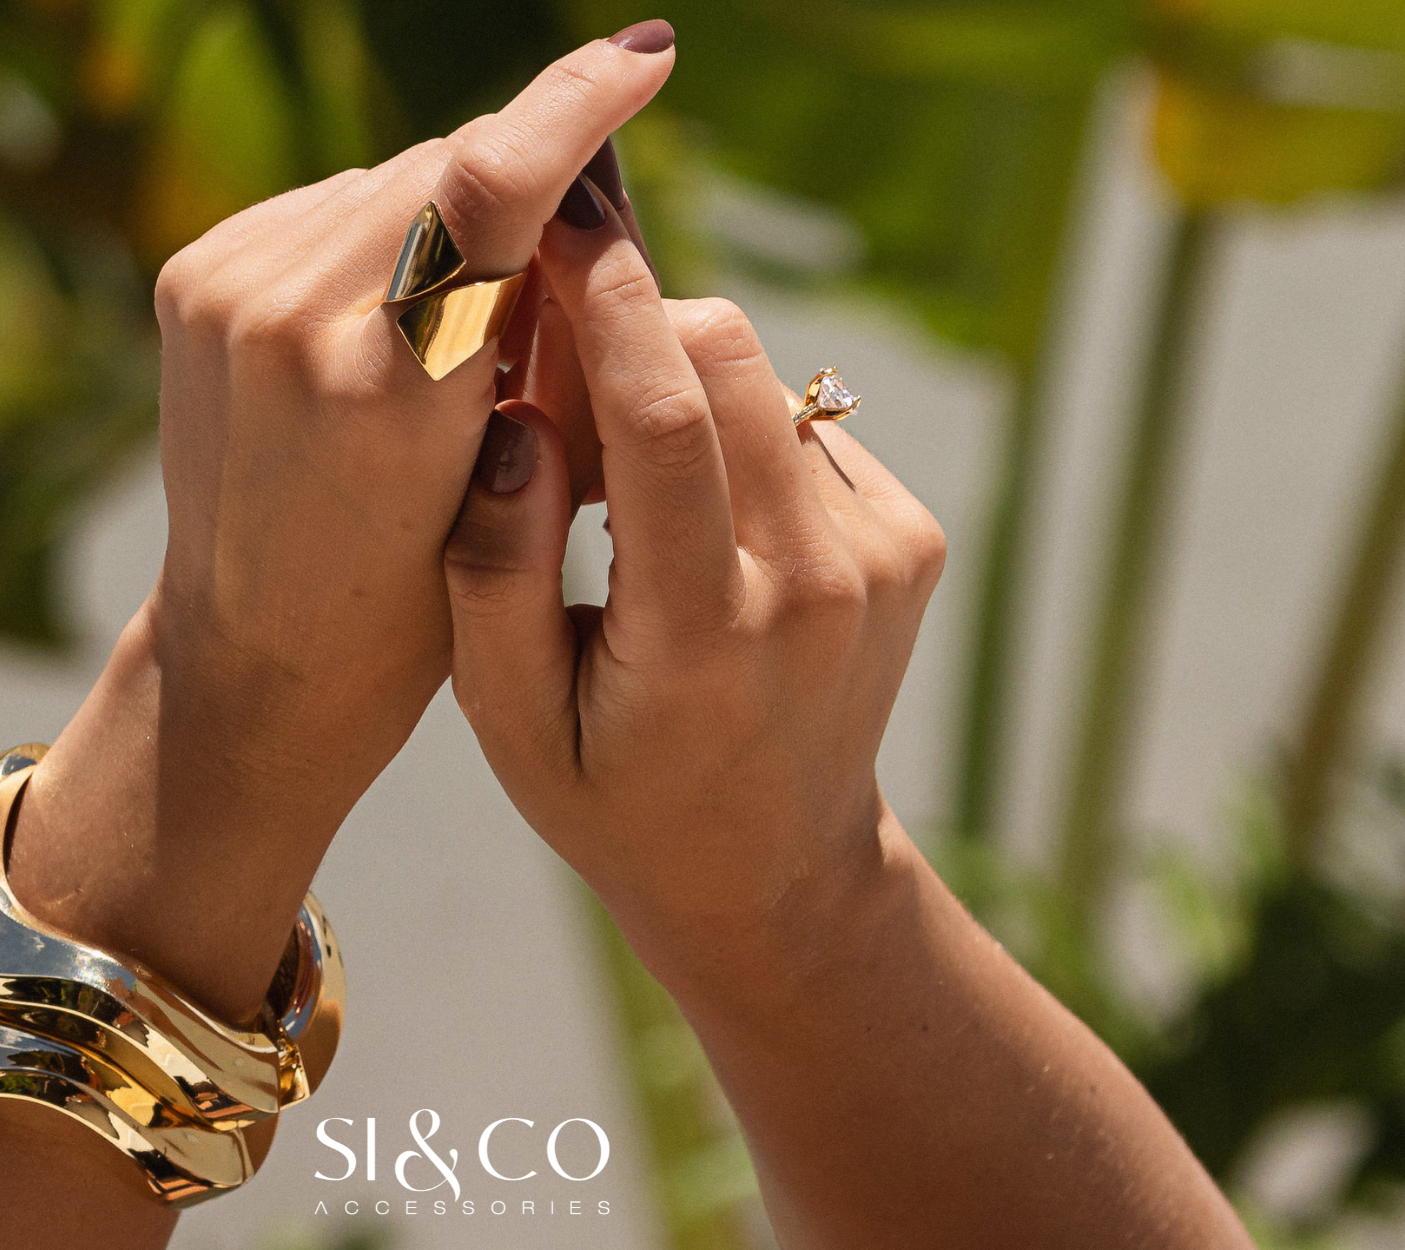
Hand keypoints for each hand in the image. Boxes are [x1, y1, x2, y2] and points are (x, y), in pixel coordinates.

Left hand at [7, 28, 676, 1020]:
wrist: (257, 655)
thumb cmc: (420, 597)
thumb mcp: (513, 478)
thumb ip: (536, 333)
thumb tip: (573, 193)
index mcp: (390, 395)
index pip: (489, 185)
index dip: (575, 105)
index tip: (647, 56)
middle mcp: (291, 325)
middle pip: (445, 169)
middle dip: (514, 195)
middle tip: (542, 285)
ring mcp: (226, 293)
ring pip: (386, 179)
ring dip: (440, 220)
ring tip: (444, 337)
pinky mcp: (193, 276)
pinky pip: (326, 207)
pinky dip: (375, 240)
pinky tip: (378, 327)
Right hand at [443, 180, 946, 1001]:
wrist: (776, 876)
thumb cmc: (615, 799)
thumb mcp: (513, 724)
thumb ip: (496, 573)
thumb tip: (511, 423)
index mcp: (707, 633)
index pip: (665, 419)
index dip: (608, 300)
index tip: (554, 219)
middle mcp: (815, 581)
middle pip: (727, 357)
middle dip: (634, 321)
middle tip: (556, 366)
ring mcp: (880, 555)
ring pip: (765, 376)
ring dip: (680, 381)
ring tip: (620, 478)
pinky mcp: (908, 536)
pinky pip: (801, 419)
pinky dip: (733, 433)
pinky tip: (696, 518)